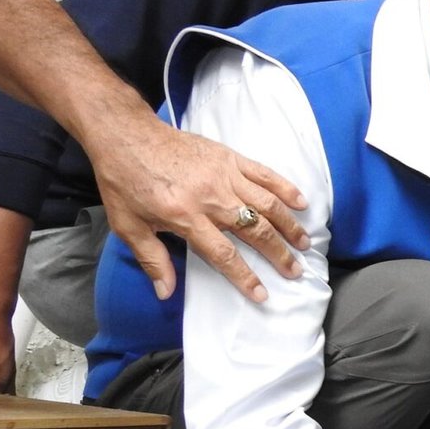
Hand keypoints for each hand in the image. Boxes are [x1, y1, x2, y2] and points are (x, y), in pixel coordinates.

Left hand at [92, 115, 310, 301]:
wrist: (126, 135)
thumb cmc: (125, 181)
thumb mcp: (129, 226)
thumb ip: (152, 259)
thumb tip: (165, 292)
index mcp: (186, 217)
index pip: (224, 254)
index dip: (245, 276)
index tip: (261, 293)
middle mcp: (211, 197)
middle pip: (255, 230)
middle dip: (279, 254)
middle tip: (295, 270)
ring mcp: (224, 175)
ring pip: (267, 204)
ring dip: (289, 225)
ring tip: (304, 242)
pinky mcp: (229, 158)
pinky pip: (264, 174)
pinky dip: (285, 188)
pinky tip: (301, 202)